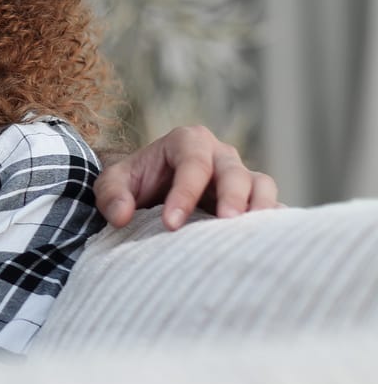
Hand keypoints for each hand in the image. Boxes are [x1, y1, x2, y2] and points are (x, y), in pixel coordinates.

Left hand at [95, 125, 280, 230]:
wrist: (150, 191)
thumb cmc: (134, 184)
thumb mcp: (112, 183)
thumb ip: (111, 195)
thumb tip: (121, 216)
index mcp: (186, 142)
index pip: (192, 164)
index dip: (185, 193)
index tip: (171, 224)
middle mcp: (218, 155)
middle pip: (233, 172)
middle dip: (231, 197)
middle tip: (225, 222)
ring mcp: (239, 175)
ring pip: (261, 184)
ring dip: (260, 207)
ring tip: (252, 233)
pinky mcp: (251, 199)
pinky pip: (271, 205)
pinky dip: (272, 221)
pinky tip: (269, 241)